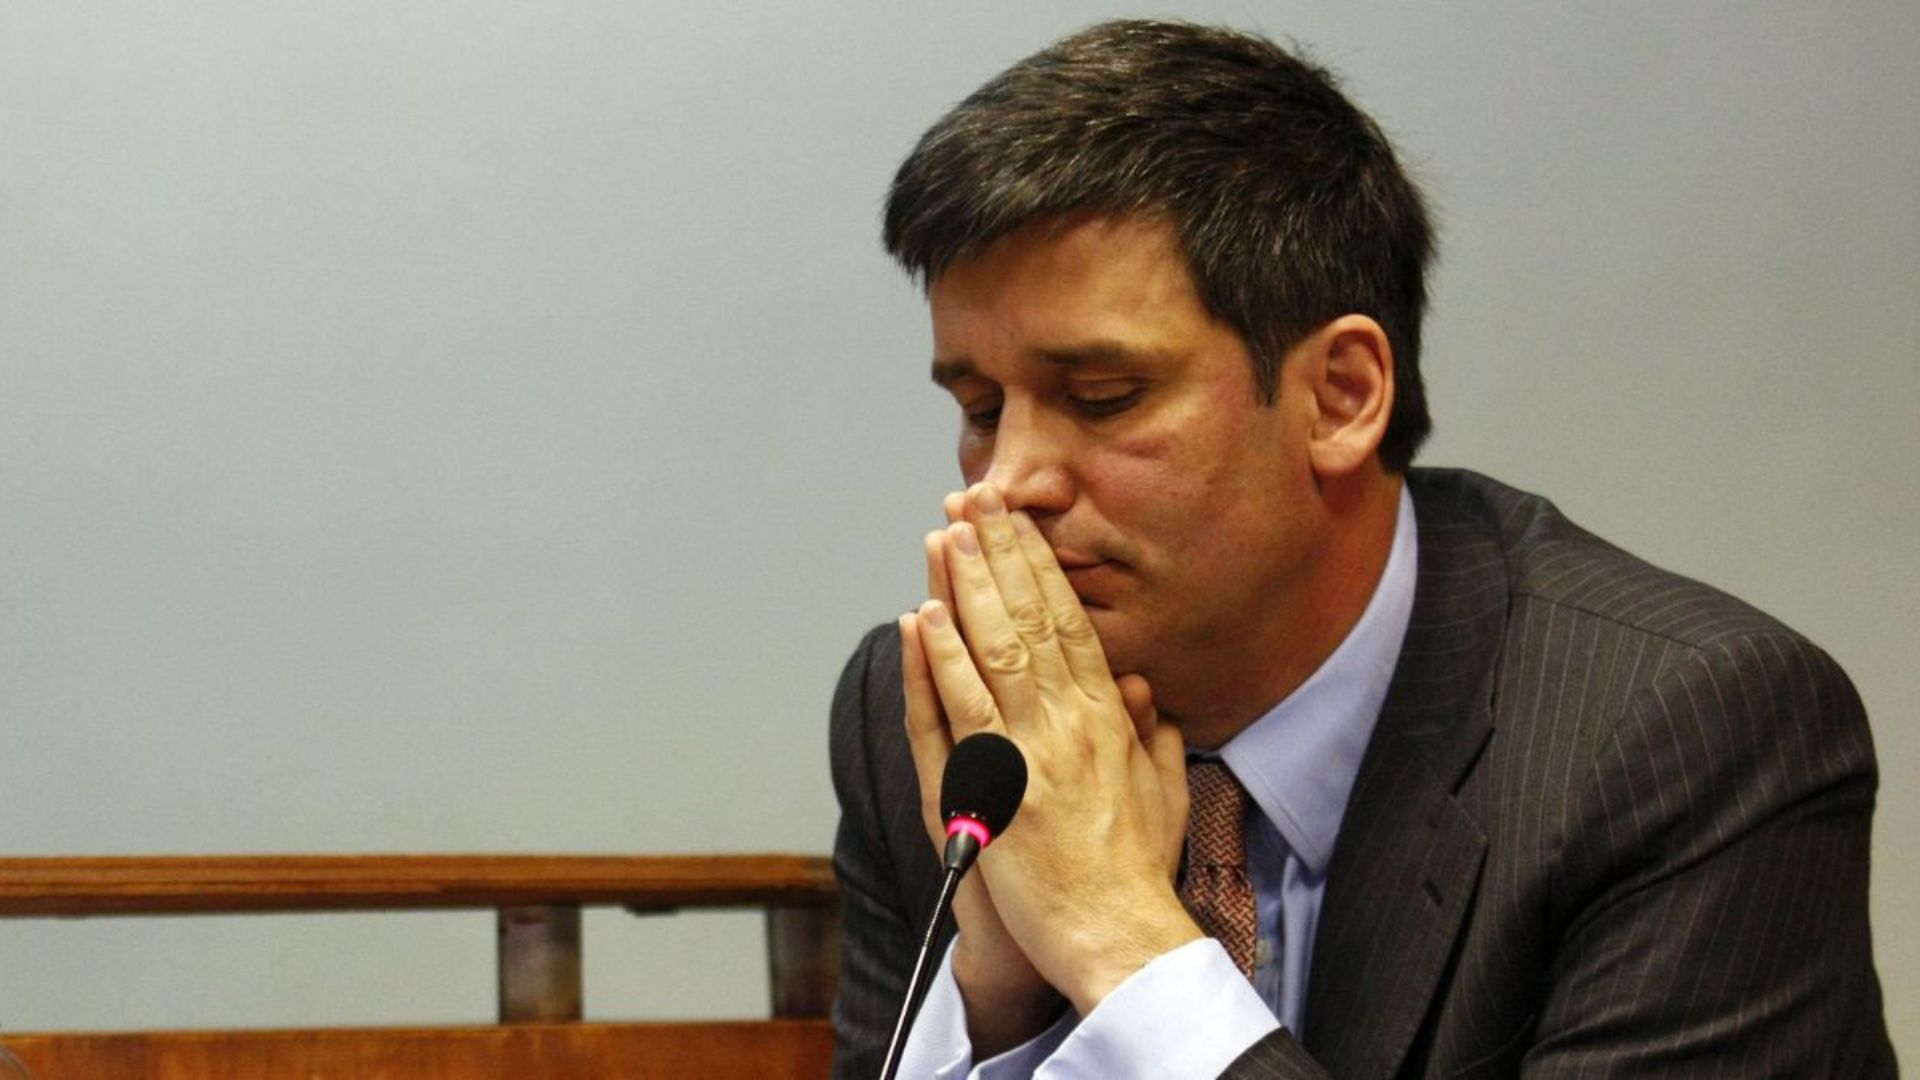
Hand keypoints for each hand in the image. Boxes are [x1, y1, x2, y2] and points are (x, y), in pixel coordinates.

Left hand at [903, 483, 1196, 1018]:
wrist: (1121, 936)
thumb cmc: (1139, 875)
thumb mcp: (1167, 794)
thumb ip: (1157, 738)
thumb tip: (1147, 691)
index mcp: (1111, 719)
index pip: (1071, 622)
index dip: (1040, 567)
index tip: (1019, 524)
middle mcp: (1070, 721)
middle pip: (1029, 618)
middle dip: (1000, 553)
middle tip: (975, 498)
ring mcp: (1029, 751)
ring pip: (991, 649)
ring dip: (964, 586)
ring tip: (944, 533)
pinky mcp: (992, 787)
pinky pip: (959, 710)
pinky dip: (939, 659)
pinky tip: (923, 615)